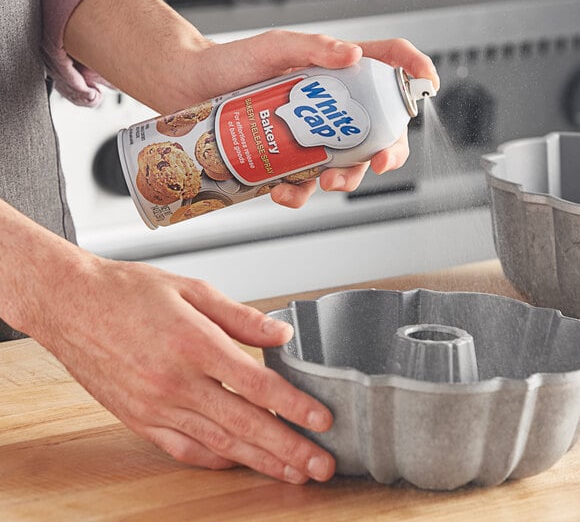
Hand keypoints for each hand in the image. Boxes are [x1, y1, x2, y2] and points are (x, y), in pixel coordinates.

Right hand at [5, 206, 334, 483]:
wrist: (71, 305)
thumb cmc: (129, 292)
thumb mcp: (191, 289)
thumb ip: (240, 316)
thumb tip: (281, 336)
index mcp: (193, 344)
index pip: (257, 384)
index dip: (295, 406)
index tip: (323, 421)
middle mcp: (175, 382)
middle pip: (244, 424)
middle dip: (289, 449)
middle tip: (322, 466)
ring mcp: (155, 406)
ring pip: (218, 444)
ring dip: (260, 461)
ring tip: (293, 474)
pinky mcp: (139, 419)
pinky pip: (184, 449)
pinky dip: (216, 459)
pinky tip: (240, 462)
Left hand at [189, 31, 439, 207]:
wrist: (188, 91)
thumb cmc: (229, 64)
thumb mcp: (271, 46)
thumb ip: (312, 48)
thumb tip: (353, 56)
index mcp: (334, 72)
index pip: (386, 65)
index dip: (413, 72)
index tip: (428, 84)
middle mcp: (329, 108)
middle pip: (378, 131)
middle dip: (388, 151)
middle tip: (380, 162)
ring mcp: (310, 137)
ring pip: (345, 166)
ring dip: (345, 180)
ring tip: (324, 180)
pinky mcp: (286, 161)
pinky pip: (303, 185)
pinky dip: (297, 194)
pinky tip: (281, 190)